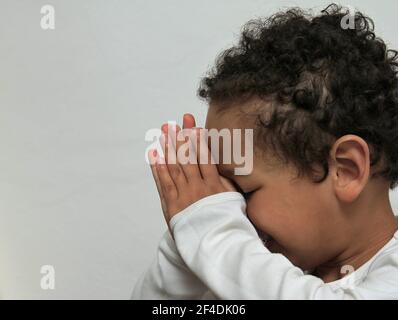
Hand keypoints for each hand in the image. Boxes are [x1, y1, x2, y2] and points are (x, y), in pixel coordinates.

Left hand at [148, 114, 235, 228]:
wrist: (214, 244)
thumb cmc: (224, 220)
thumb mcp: (232, 199)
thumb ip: (224, 180)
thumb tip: (217, 162)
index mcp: (214, 185)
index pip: (204, 157)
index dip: (198, 140)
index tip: (193, 126)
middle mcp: (197, 188)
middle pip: (187, 158)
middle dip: (180, 139)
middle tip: (174, 123)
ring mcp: (183, 196)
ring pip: (173, 167)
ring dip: (167, 149)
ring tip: (163, 133)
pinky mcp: (171, 205)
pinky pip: (163, 183)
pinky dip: (158, 168)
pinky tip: (155, 155)